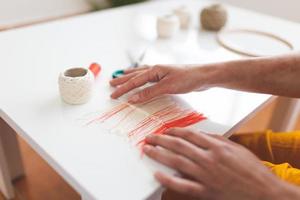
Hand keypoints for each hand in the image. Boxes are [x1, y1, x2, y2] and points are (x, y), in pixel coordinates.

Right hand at [110, 65, 214, 103]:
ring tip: (121, 76)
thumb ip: (149, 93)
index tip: (113, 95)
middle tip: (111, 84)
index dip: (123, 89)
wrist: (204, 76)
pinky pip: (148, 76)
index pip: (134, 81)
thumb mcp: (167, 87)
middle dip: (122, 81)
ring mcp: (161, 72)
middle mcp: (156, 69)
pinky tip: (142, 78)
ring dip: (130, 76)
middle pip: (134, 75)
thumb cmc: (188, 79)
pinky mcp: (166, 77)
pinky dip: (141, 77)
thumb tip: (133, 98)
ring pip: (140, 73)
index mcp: (154, 70)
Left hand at [143, 129, 289, 199]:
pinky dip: (168, 180)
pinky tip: (157, 174)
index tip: (166, 130)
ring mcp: (206, 176)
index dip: (175, 131)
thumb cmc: (251, 170)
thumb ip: (217, 140)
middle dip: (162, 140)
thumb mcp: (236, 148)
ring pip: (177, 162)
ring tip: (148, 150)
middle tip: (150, 137)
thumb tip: (200, 134)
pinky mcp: (205, 192)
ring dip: (160, 155)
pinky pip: (182, 185)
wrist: (263, 193)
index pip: (190, 135)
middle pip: (179, 146)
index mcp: (217, 147)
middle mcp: (209, 159)